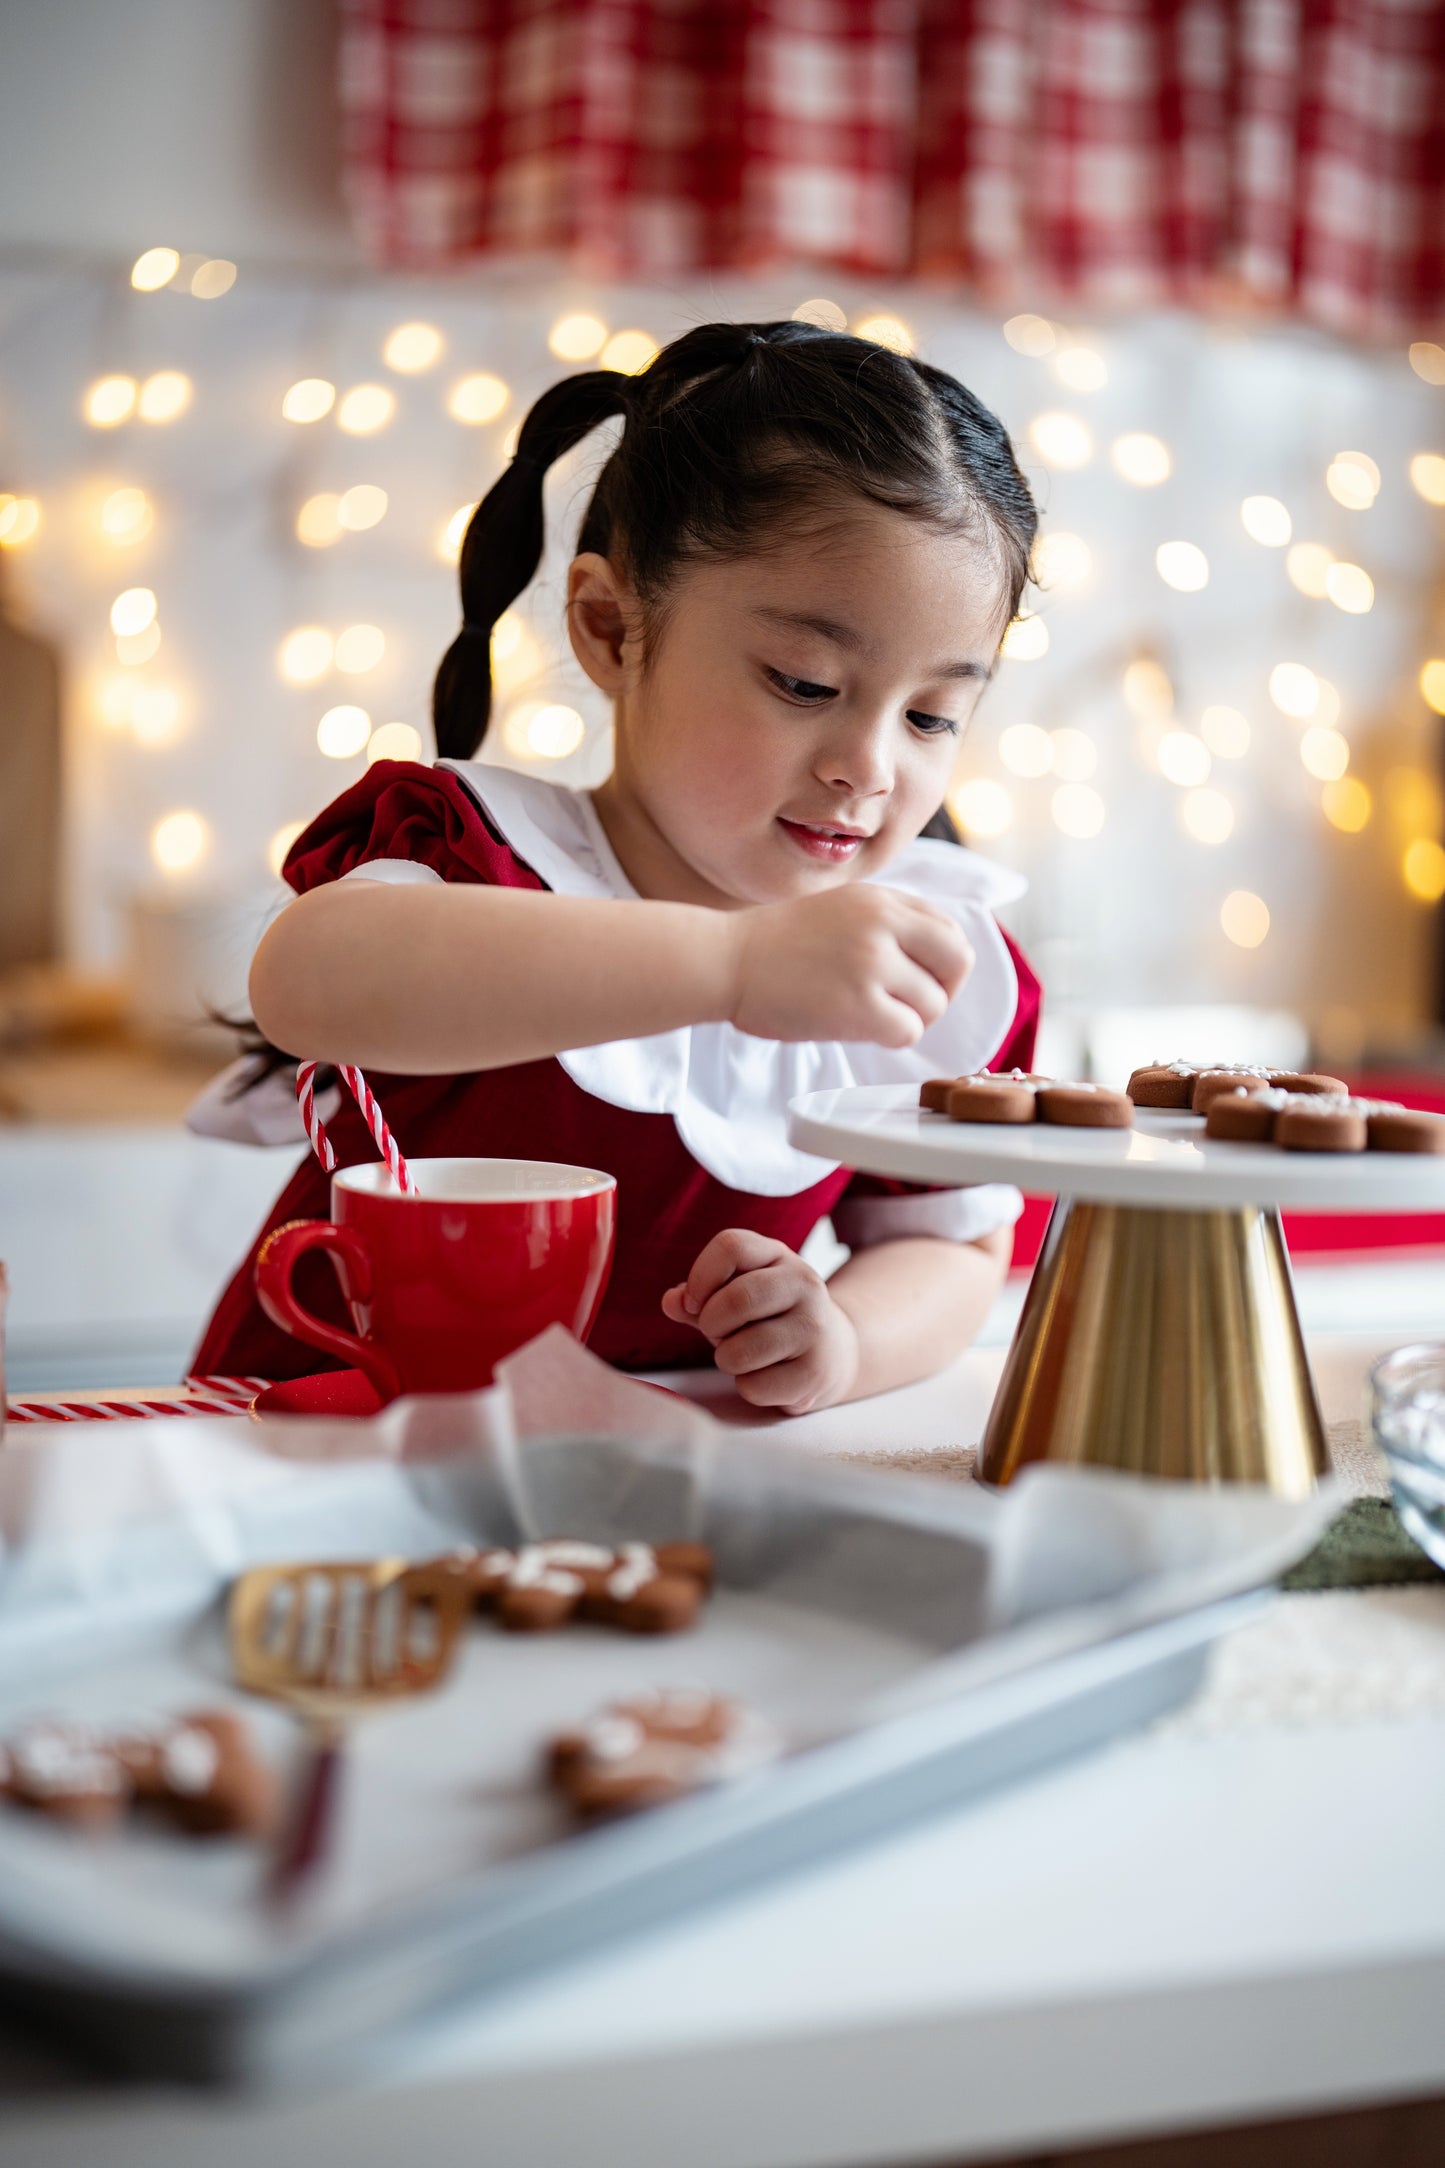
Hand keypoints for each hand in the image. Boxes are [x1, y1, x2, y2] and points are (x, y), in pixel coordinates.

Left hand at [660, 1229, 859, 1414]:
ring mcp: (813, 1328)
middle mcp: (804, 1284)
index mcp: (778, 1255)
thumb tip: (672, 1302)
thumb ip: (699, 1297)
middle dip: (710, 1325)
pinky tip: (767, 1376)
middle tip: (716, 1333)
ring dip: (726, 1360)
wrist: (836, 1351)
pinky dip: (748, 1387)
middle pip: (736, 1300)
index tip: (695, 1302)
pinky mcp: (814, 1372)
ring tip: (744, 1355)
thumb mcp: (738, 1294)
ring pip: (739, 1352)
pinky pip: (753, 1387)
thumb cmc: (770, 1320)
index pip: (731, 1246)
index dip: (700, 1277)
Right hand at [725, 884, 971, 1048]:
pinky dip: (891, 1037)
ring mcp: (873, 964)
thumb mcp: (839, 908)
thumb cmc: (775, 944)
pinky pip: (908, 1031)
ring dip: (908, 1018)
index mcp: (881, 900)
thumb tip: (933, 957)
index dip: (944, 963)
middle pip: (957, 962)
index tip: (920, 980)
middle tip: (909, 1005)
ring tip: (870, 1015)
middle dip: (941, 991)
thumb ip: (886, 923)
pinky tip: (860, 1028)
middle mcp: (883, 924)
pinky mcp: (860, 1006)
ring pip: (933, 1004)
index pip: (951, 929)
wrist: (725, 961)